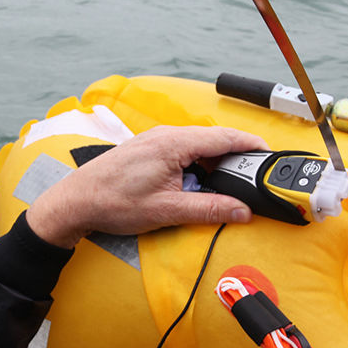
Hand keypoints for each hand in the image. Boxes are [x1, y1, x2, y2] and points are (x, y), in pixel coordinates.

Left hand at [25, 125, 268, 248]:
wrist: (75, 201)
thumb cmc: (113, 203)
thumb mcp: (167, 210)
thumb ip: (209, 209)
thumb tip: (242, 211)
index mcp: (174, 143)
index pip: (225, 138)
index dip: (252, 145)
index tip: (271, 154)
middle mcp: (166, 135)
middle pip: (214, 140)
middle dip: (238, 157)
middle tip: (256, 176)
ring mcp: (156, 139)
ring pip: (199, 145)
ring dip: (216, 161)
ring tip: (232, 183)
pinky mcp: (148, 148)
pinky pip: (183, 149)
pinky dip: (199, 162)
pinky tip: (201, 181)